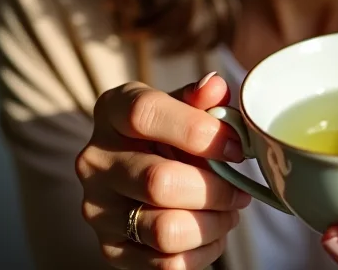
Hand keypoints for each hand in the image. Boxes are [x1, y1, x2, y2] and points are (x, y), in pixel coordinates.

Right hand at [76, 73, 250, 268]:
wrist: (142, 165)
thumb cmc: (171, 127)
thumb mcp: (184, 103)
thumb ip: (202, 97)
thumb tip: (216, 87)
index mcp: (112, 109)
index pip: (144, 114)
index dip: (197, 130)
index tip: (235, 147)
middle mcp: (96, 159)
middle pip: (159, 181)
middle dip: (216, 188)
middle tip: (241, 188)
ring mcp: (97, 208)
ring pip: (164, 229)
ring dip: (213, 223)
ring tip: (231, 210)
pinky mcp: (109, 248)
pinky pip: (164, 263)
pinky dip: (202, 251)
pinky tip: (214, 231)